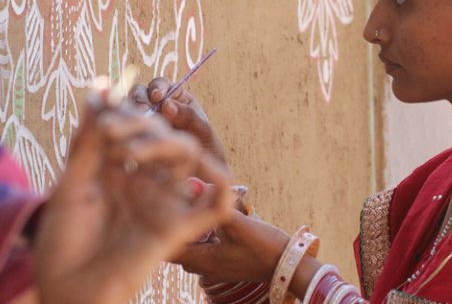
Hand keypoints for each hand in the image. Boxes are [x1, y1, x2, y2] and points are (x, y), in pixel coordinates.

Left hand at [34, 95, 233, 303]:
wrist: (68, 293)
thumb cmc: (62, 243)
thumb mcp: (71, 185)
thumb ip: (88, 141)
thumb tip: (98, 90)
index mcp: (116, 169)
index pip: (134, 126)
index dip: (125, 110)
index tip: (104, 104)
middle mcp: (143, 180)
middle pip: (161, 134)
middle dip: (139, 124)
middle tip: (110, 132)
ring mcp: (163, 201)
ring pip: (187, 156)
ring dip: (166, 143)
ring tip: (130, 151)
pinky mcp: (179, 227)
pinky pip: (213, 207)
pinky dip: (222, 190)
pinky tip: (214, 176)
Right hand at [130, 78, 226, 164]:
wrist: (201, 171)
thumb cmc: (205, 146)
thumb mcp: (202, 130)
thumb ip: (187, 116)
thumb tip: (166, 105)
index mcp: (175, 96)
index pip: (161, 84)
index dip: (157, 87)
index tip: (157, 97)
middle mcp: (156, 105)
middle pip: (140, 92)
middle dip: (140, 98)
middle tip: (143, 111)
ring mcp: (145, 119)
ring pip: (129, 108)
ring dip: (131, 112)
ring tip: (138, 124)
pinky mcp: (135, 134)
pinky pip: (126, 126)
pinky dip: (126, 127)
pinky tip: (130, 135)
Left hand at [174, 211, 290, 283]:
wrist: (288, 265)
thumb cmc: (264, 247)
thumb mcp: (239, 224)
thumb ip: (216, 204)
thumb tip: (198, 184)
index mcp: (202, 260)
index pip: (167, 247)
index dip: (163, 228)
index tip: (166, 208)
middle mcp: (204, 267)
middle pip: (176, 248)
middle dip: (175, 227)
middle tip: (177, 204)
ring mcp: (215, 267)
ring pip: (190, 248)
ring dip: (190, 231)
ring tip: (193, 210)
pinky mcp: (225, 263)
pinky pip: (204, 249)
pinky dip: (202, 236)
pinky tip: (212, 221)